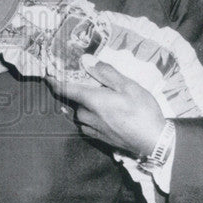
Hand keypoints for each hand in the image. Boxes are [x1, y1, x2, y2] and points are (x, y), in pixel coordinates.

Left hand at [48, 55, 166, 156]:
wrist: (154, 142)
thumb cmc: (143, 111)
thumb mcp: (129, 86)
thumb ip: (106, 73)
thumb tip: (87, 61)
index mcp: (92, 100)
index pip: (64, 89)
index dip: (54, 80)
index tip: (47, 73)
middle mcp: (87, 116)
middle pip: (75, 100)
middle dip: (80, 90)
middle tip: (92, 83)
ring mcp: (92, 129)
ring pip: (81, 112)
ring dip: (86, 104)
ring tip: (104, 98)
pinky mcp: (98, 138)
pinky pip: (86, 123)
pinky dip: (90, 115)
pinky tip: (105, 113)